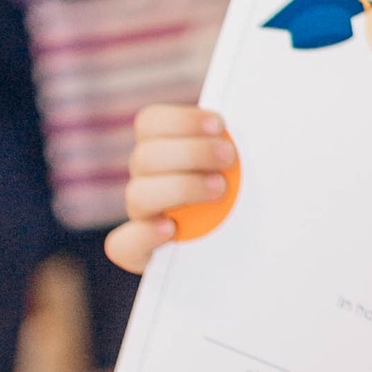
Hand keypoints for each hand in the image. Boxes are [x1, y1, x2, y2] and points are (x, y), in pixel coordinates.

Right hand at [105, 101, 239, 270]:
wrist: (236, 244)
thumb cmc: (239, 192)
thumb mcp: (237, 163)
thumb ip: (230, 144)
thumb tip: (248, 121)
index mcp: (162, 148)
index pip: (150, 122)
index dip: (182, 120)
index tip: (219, 125)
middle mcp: (147, 179)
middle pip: (146, 156)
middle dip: (193, 153)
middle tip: (229, 158)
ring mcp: (143, 215)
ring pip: (138, 194)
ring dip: (181, 187)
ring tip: (219, 190)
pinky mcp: (141, 251)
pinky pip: (123, 245)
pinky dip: (144, 234)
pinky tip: (171, 228)